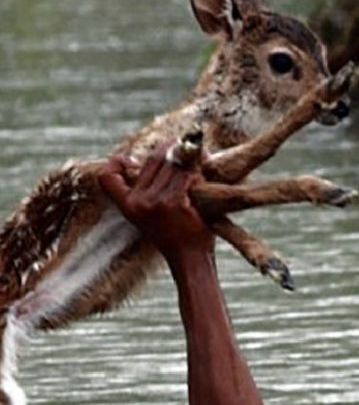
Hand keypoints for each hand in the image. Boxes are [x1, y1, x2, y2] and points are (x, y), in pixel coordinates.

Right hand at [98, 142, 214, 261]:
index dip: (116, 162)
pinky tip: (205, 176)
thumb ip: (150, 190)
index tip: (133, 159)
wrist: (190, 261)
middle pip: (154, 159)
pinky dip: (199, 172)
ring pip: (175, 164)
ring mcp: (156, 201)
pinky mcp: (175, 201)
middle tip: (189, 143)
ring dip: (192, 158)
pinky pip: (188, 174)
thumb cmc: (177, 236)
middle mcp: (138, 201)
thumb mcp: (151, 215)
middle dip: (173, 148)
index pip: (107, 176)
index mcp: (128, 205)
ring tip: (203, 157)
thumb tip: (161, 154)